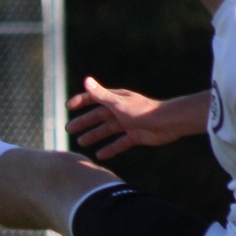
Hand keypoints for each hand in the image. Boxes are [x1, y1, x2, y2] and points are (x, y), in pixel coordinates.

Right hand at [64, 78, 205, 159]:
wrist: (168, 123)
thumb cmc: (143, 111)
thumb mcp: (118, 104)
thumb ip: (101, 95)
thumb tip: (86, 80)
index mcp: (116, 99)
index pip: (95, 98)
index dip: (81, 101)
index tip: (68, 107)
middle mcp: (121, 110)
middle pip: (98, 116)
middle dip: (84, 122)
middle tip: (68, 129)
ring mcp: (128, 123)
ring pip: (107, 130)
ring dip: (94, 135)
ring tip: (81, 143)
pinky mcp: (136, 136)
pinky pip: (120, 143)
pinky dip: (110, 149)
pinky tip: (100, 155)